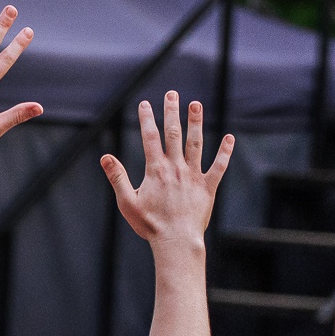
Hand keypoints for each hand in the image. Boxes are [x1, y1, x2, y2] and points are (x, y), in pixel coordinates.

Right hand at [101, 92, 232, 248]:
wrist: (177, 241)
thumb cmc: (150, 225)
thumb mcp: (127, 203)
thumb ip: (117, 177)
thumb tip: (105, 157)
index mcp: (156, 170)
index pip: (150, 138)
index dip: (147, 119)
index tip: (145, 103)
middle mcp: (176, 168)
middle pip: (174, 134)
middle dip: (172, 112)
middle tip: (172, 94)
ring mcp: (193, 176)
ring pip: (195, 143)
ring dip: (196, 122)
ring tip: (196, 104)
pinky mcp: (207, 187)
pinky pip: (218, 166)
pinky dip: (224, 152)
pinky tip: (229, 138)